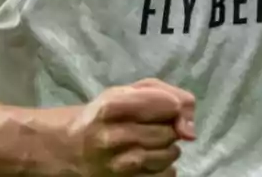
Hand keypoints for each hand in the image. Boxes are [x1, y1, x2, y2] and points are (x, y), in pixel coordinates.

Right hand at [67, 78, 194, 175]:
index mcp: (111, 107)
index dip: (171, 105)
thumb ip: (163, 94)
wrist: (71, 148)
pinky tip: (147, 160)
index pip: (169, 105)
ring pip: (171, 154)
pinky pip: (167, 175)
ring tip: (147, 142)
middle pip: (170, 131)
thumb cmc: (103, 115)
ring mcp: (120, 165)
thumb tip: (191, 131)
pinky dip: (163, 167)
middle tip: (148, 126)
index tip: (162, 107)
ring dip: (166, 148)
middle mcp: (114, 137)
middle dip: (166, 127)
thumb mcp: (124, 92)